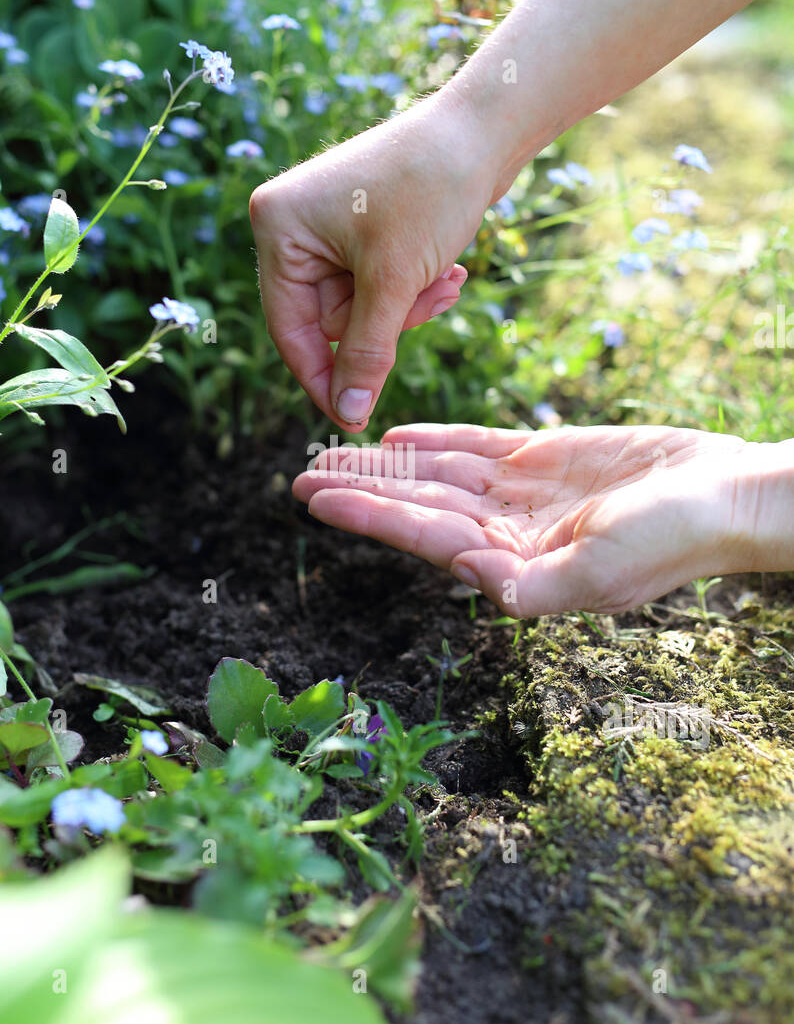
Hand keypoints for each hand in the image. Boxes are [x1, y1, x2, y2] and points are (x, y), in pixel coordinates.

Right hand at [250, 93, 498, 432]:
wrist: (486, 130)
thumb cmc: (431, 189)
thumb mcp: (394, 281)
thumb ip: (366, 353)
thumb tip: (348, 413)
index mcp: (278, 227)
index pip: (290, 328)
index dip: (323, 378)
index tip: (354, 419)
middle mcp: (293, 224)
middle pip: (329, 320)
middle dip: (386, 323)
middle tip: (431, 302)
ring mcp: (327, 225)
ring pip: (361, 307)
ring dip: (407, 305)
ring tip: (448, 279)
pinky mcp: (362, 227)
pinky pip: (378, 285)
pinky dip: (412, 288)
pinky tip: (448, 270)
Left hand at [293, 422, 763, 616]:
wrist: (722, 495)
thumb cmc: (671, 543)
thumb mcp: (600, 576)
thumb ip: (527, 587)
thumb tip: (461, 573)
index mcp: (513, 566)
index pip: (422, 535)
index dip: (367, 515)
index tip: (313, 497)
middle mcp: (506, 532)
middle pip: (416, 504)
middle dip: (360, 489)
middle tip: (301, 472)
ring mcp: (521, 495)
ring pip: (436, 474)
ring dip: (385, 465)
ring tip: (331, 451)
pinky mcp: (542, 459)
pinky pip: (474, 446)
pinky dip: (434, 441)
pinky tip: (394, 437)